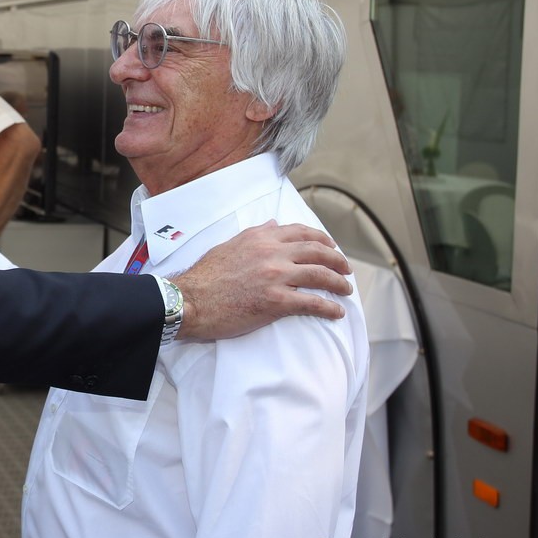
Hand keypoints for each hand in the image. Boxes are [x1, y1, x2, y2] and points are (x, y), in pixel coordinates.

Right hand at [171, 220, 351, 340]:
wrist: (191, 300)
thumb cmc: (206, 276)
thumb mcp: (229, 245)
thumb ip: (256, 234)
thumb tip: (275, 224)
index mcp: (261, 238)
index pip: (301, 233)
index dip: (323, 239)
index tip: (332, 247)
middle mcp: (272, 253)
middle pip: (318, 252)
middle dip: (338, 261)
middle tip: (346, 270)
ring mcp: (275, 277)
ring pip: (320, 276)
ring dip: (339, 284)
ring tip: (346, 290)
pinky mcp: (276, 302)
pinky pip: (312, 303)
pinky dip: (329, 308)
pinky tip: (337, 312)